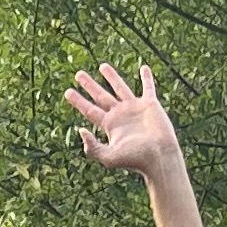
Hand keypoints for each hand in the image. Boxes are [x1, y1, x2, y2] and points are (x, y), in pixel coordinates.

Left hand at [64, 60, 182, 176]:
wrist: (159, 157)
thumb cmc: (135, 160)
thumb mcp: (109, 157)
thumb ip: (92, 148)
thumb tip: (81, 130)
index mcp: (110, 125)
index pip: (89, 110)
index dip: (78, 101)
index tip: (67, 92)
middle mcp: (120, 115)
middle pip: (100, 96)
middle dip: (89, 85)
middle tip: (78, 74)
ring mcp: (135, 108)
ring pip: (120, 88)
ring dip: (111, 76)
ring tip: (102, 66)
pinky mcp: (150, 105)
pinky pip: (148, 87)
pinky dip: (147, 78)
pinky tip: (144, 68)